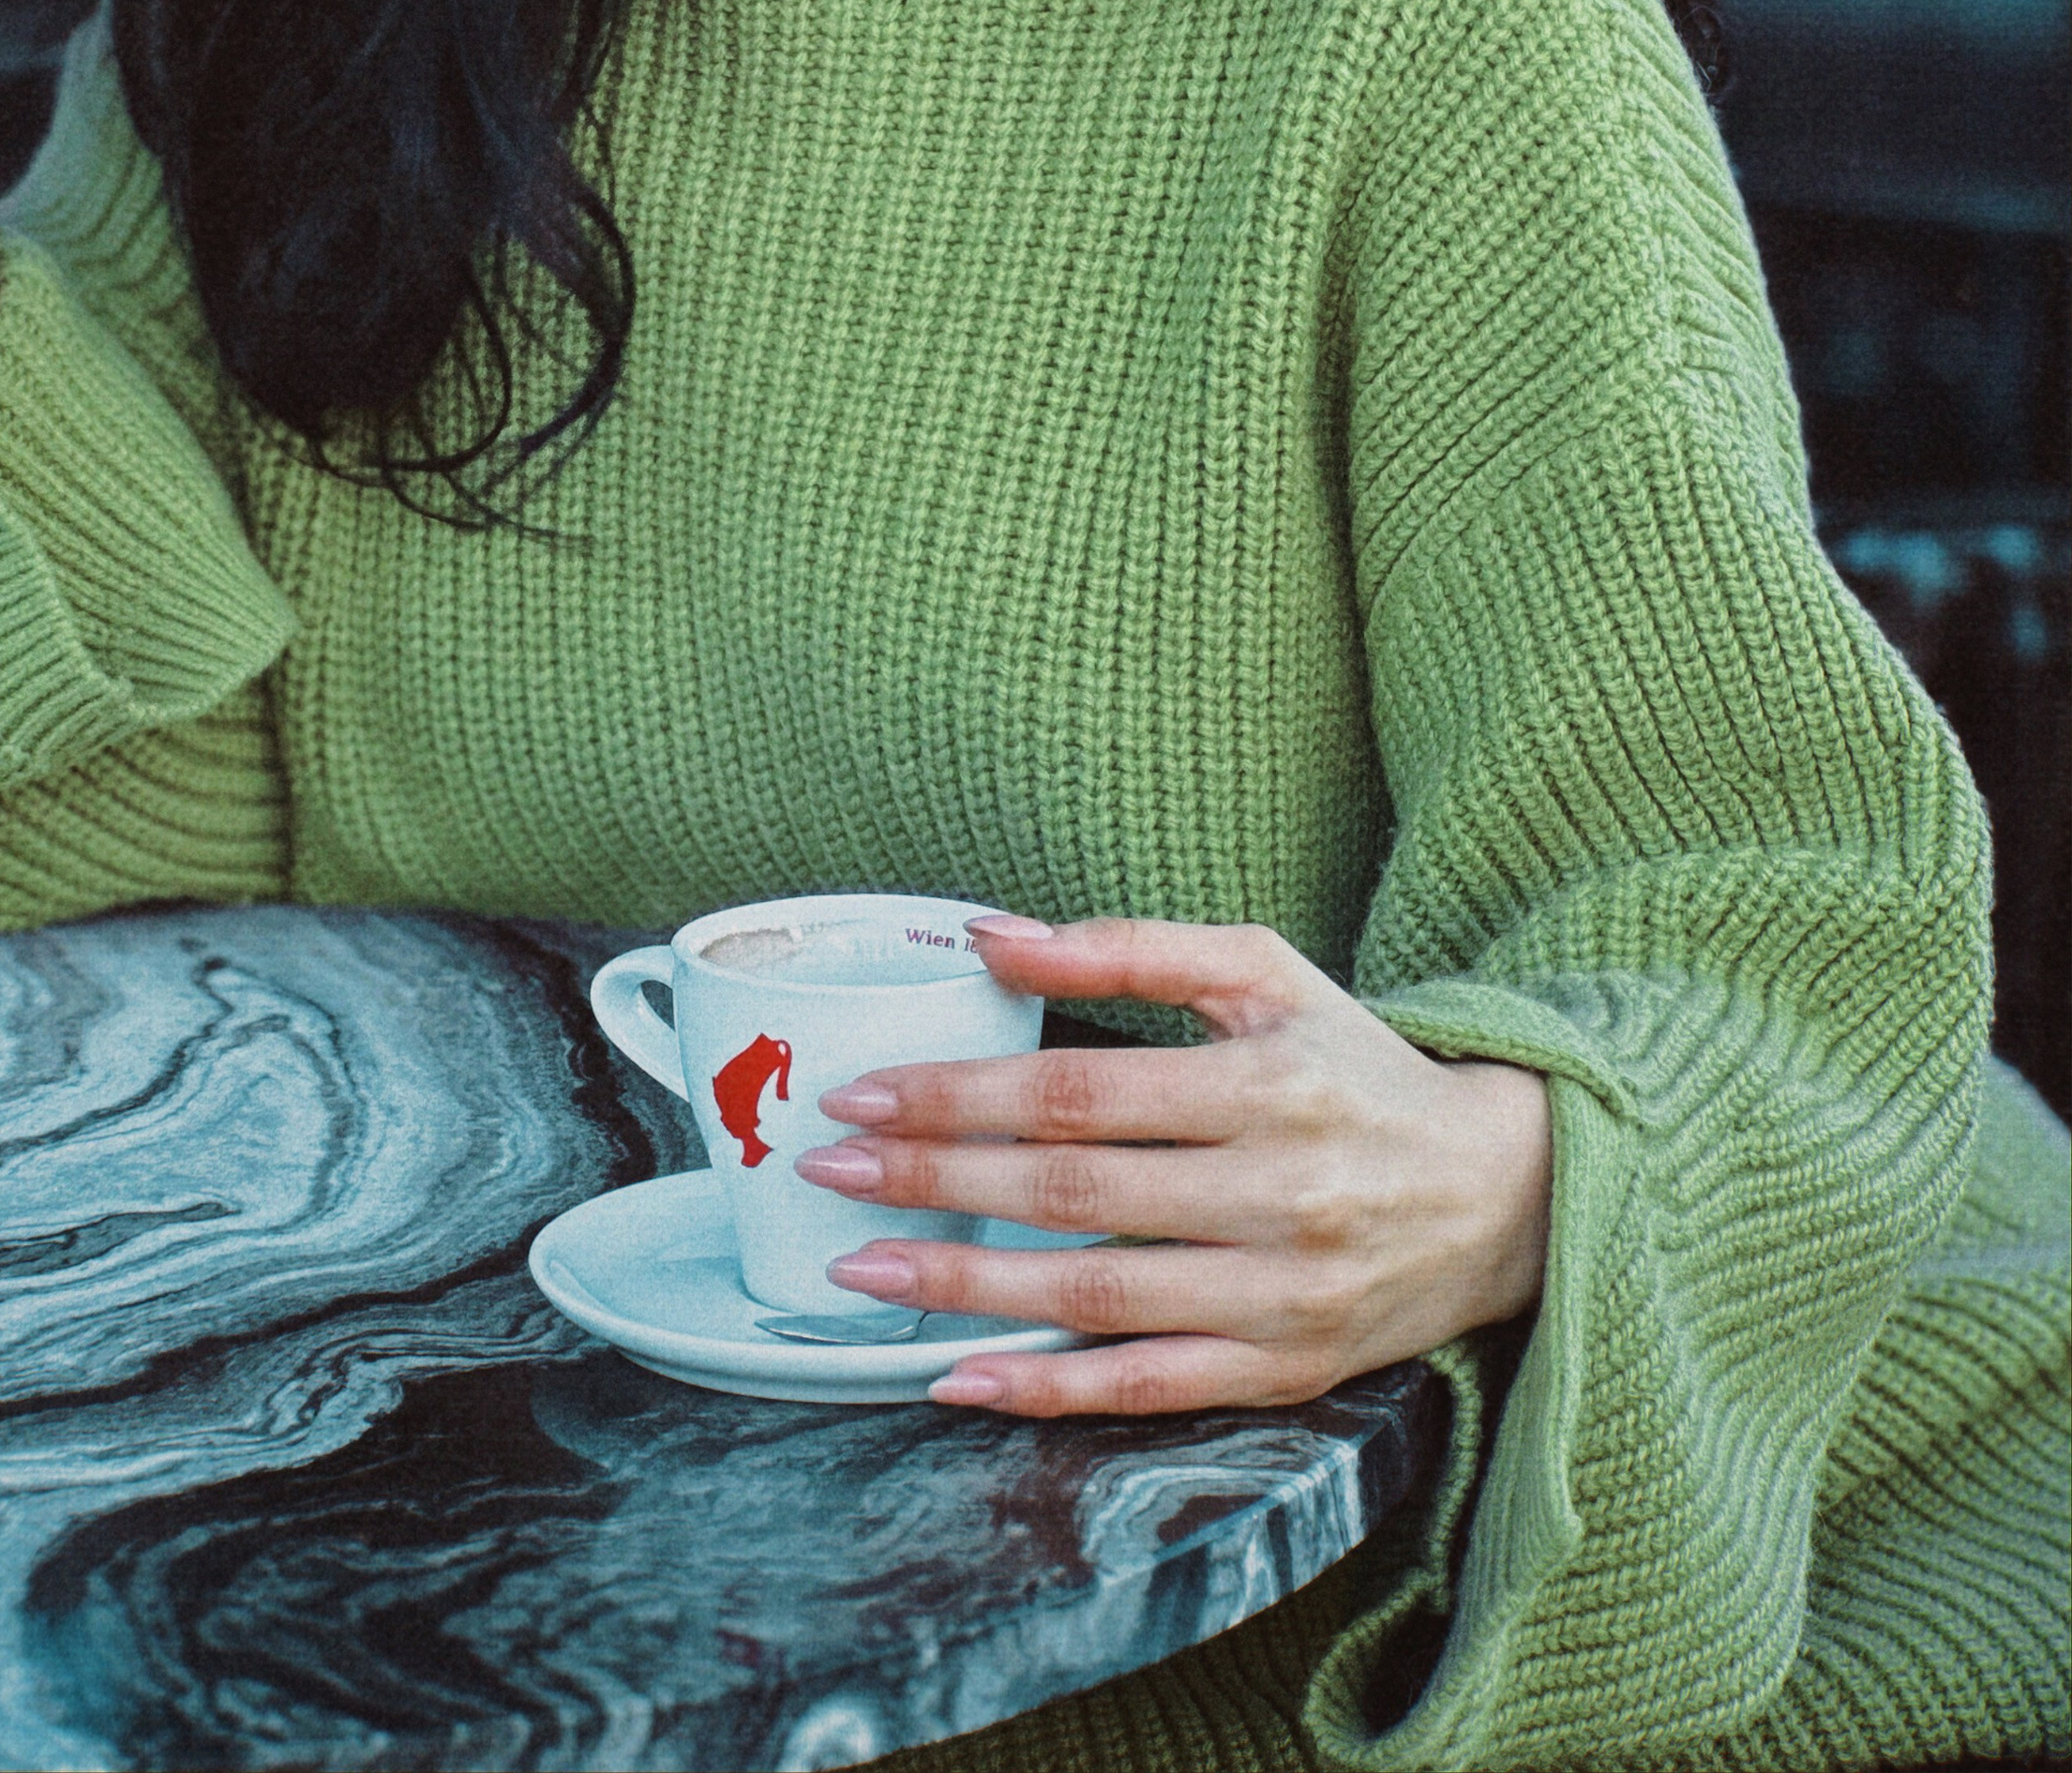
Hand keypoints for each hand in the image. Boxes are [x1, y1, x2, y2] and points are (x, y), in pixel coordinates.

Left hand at [797, 915, 1551, 1417]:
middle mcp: (1276, 1193)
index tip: (865, 1098)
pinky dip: (1048, 1392)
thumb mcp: (1263, 972)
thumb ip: (1129, 944)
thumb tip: (991, 936)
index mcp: (1266, 1084)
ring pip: (1097, 1300)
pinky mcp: (1284, 1371)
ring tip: (863, 1269)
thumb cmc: (1354, 1066)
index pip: (1083, 1093)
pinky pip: (1148, 1388)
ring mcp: (1281, 1295)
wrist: (1499, 1193)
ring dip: (967, 1288)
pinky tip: (960, 1379)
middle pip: (1076, 1194)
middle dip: (938, 1183)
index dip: (964, 1096)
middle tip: (829, 1175)